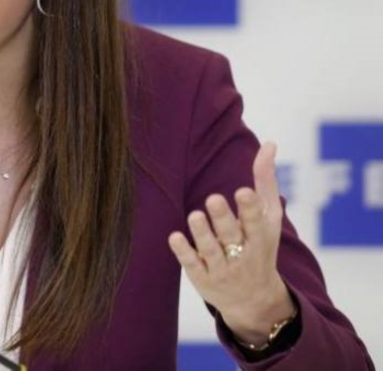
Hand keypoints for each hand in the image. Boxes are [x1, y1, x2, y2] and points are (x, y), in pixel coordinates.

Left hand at [167, 141, 295, 344]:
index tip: (243, 191)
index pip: (255, 222)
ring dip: (202, 233)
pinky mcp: (204, 280)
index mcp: (261, 238)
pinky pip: (192, 266)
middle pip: (231, 236)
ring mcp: (223, 269)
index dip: (249, 208)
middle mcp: (242, 255)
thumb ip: (265, 181)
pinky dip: (183, 252)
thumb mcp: (269, 218)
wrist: (255, 300)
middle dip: (224, 219)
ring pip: (210, 250)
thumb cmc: (260, 246)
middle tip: (213, 198)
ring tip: (194, 215)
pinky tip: (174, 237)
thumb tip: (270, 143)